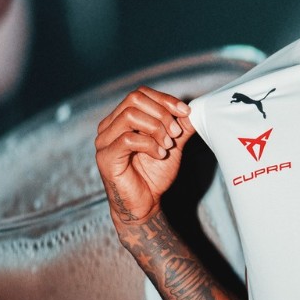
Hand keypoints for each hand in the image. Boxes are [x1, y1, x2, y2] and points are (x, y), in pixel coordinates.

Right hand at [95, 85, 195, 224]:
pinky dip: (149, 144)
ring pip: (130, 116)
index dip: (165, 100)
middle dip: (161, 113)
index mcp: (120, 119)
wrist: (145, 204)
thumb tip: (196, 109)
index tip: (186, 113)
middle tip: (176, 133)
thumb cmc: (153, 174)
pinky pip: (128, 139)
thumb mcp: (172, 144)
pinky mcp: (106, 157)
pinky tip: (159, 154)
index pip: (140, 94)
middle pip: (134, 100)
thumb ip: (181, 126)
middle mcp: (108, 126)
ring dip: (156, 128)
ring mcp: (104, 141)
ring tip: (168, 145)